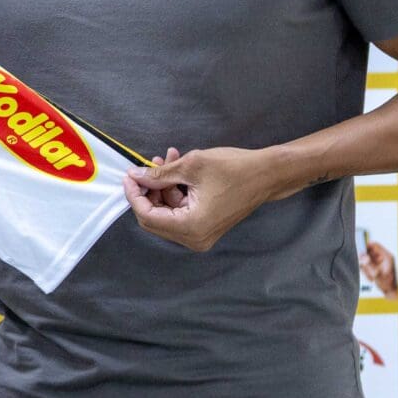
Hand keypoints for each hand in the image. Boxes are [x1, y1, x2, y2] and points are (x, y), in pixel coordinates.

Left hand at [122, 146, 280, 251]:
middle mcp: (194, 238)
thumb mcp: (191, 166)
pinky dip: (176, 190)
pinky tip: (177, 166)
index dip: (134, 195)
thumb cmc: (235, 169)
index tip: (129, 176)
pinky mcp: (206, 225)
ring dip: (163, 185)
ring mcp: (201, 234)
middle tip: (147, 166)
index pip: (147, 216)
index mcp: (191, 228)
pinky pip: (181, 210)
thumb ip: (159, 175)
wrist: (268, 173)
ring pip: (167, 211)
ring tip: (166, 159)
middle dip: (149, 190)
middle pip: (155, 217)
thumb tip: (135, 176)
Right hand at [359, 238, 397, 299]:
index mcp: (387, 256)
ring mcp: (379, 261)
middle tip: (364, 268)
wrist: (390, 291)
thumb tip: (362, 256)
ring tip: (370, 275)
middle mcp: (383, 257)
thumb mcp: (377, 274)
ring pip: (366, 259)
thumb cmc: (387, 283)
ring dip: (365, 267)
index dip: (366, 247)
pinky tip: (370, 276)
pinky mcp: (376, 265)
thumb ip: (369, 264)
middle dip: (364, 260)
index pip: (374, 245)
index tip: (359, 252)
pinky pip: (367, 264)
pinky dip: (366, 270)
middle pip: (368, 252)